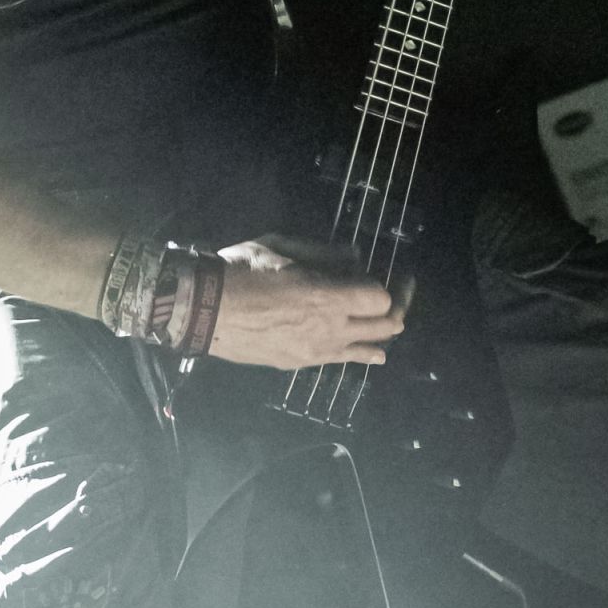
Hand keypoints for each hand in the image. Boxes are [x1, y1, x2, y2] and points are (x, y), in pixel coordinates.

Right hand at [209, 236, 409, 371]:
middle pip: (385, 325)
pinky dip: (365, 355)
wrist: (206, 310)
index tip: (390, 271)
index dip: (388, 284)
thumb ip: (322, 251)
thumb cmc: (241, 270)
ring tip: (390, 320)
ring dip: (384, 332)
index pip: (380, 297)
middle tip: (401, 292)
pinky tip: (375, 354)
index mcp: (326, 295)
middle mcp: (330, 328)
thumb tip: (354, 255)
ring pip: (370, 347)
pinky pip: (345, 361)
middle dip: (399, 307)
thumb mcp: (280, 245)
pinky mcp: (302, 362)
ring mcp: (317, 350)